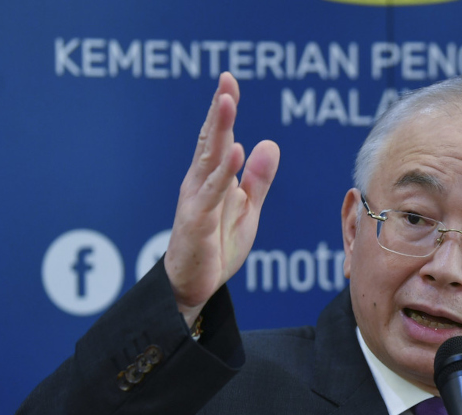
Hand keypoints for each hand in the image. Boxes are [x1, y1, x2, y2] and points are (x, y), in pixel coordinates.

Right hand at [164, 72, 279, 325]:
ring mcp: (196, 201)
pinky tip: (233, 151)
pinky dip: (222, 171)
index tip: (230, 81)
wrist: (193, 287)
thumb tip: (269, 143)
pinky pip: (211, 193)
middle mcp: (199, 184)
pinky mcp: (196, 222)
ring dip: (218, 129)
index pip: (218, 138)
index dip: (224, 110)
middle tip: (227, 81)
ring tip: (228, 102)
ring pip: (208, 159)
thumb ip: (257, 180)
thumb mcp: (246, 211)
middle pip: (210, 141)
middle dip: (219, 110)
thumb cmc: (215, 248)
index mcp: (210, 179)